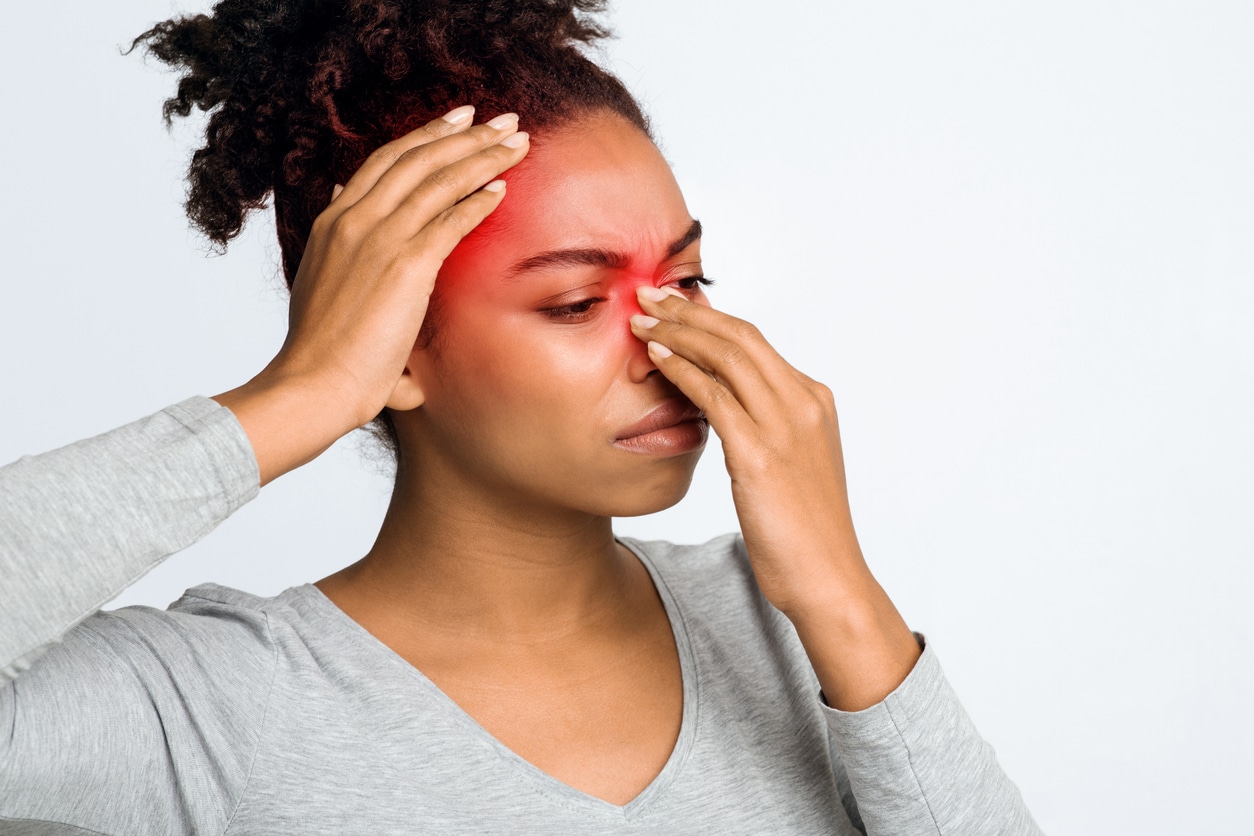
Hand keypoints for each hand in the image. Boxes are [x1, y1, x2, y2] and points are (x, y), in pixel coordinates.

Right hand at [214, 106, 529, 483]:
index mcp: (332, 222)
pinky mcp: (404, 265)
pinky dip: (479, 200)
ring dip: (483, 156)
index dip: (424, 137)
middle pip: (416, 158)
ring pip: (438, 179)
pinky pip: (451, 220)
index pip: (384, 162)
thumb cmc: (322, 351)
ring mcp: (376, 238)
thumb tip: (343, 207)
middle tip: (502, 120)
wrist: (312, 383)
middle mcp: (352, 219)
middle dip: (464, 134)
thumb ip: (338, 244)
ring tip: (517, 142)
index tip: (457, 122)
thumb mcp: (322, 282)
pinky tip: (503, 189)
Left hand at [630, 286, 920, 709]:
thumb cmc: (804, 534)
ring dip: (678, 331)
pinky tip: (656, 357)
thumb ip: (764, 431)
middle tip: (648, 293)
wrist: (828, 579)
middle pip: (739, 336)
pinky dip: (683, 370)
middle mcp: (804, 403)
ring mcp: (785, 426)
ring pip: (726, 356)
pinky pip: (714, 396)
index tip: (674, 304)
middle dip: (689, 310)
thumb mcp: (789, 468)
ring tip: (640, 317)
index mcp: (814, 402)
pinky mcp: (760, 454)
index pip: (755, 342)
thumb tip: (724, 409)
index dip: (710, 317)